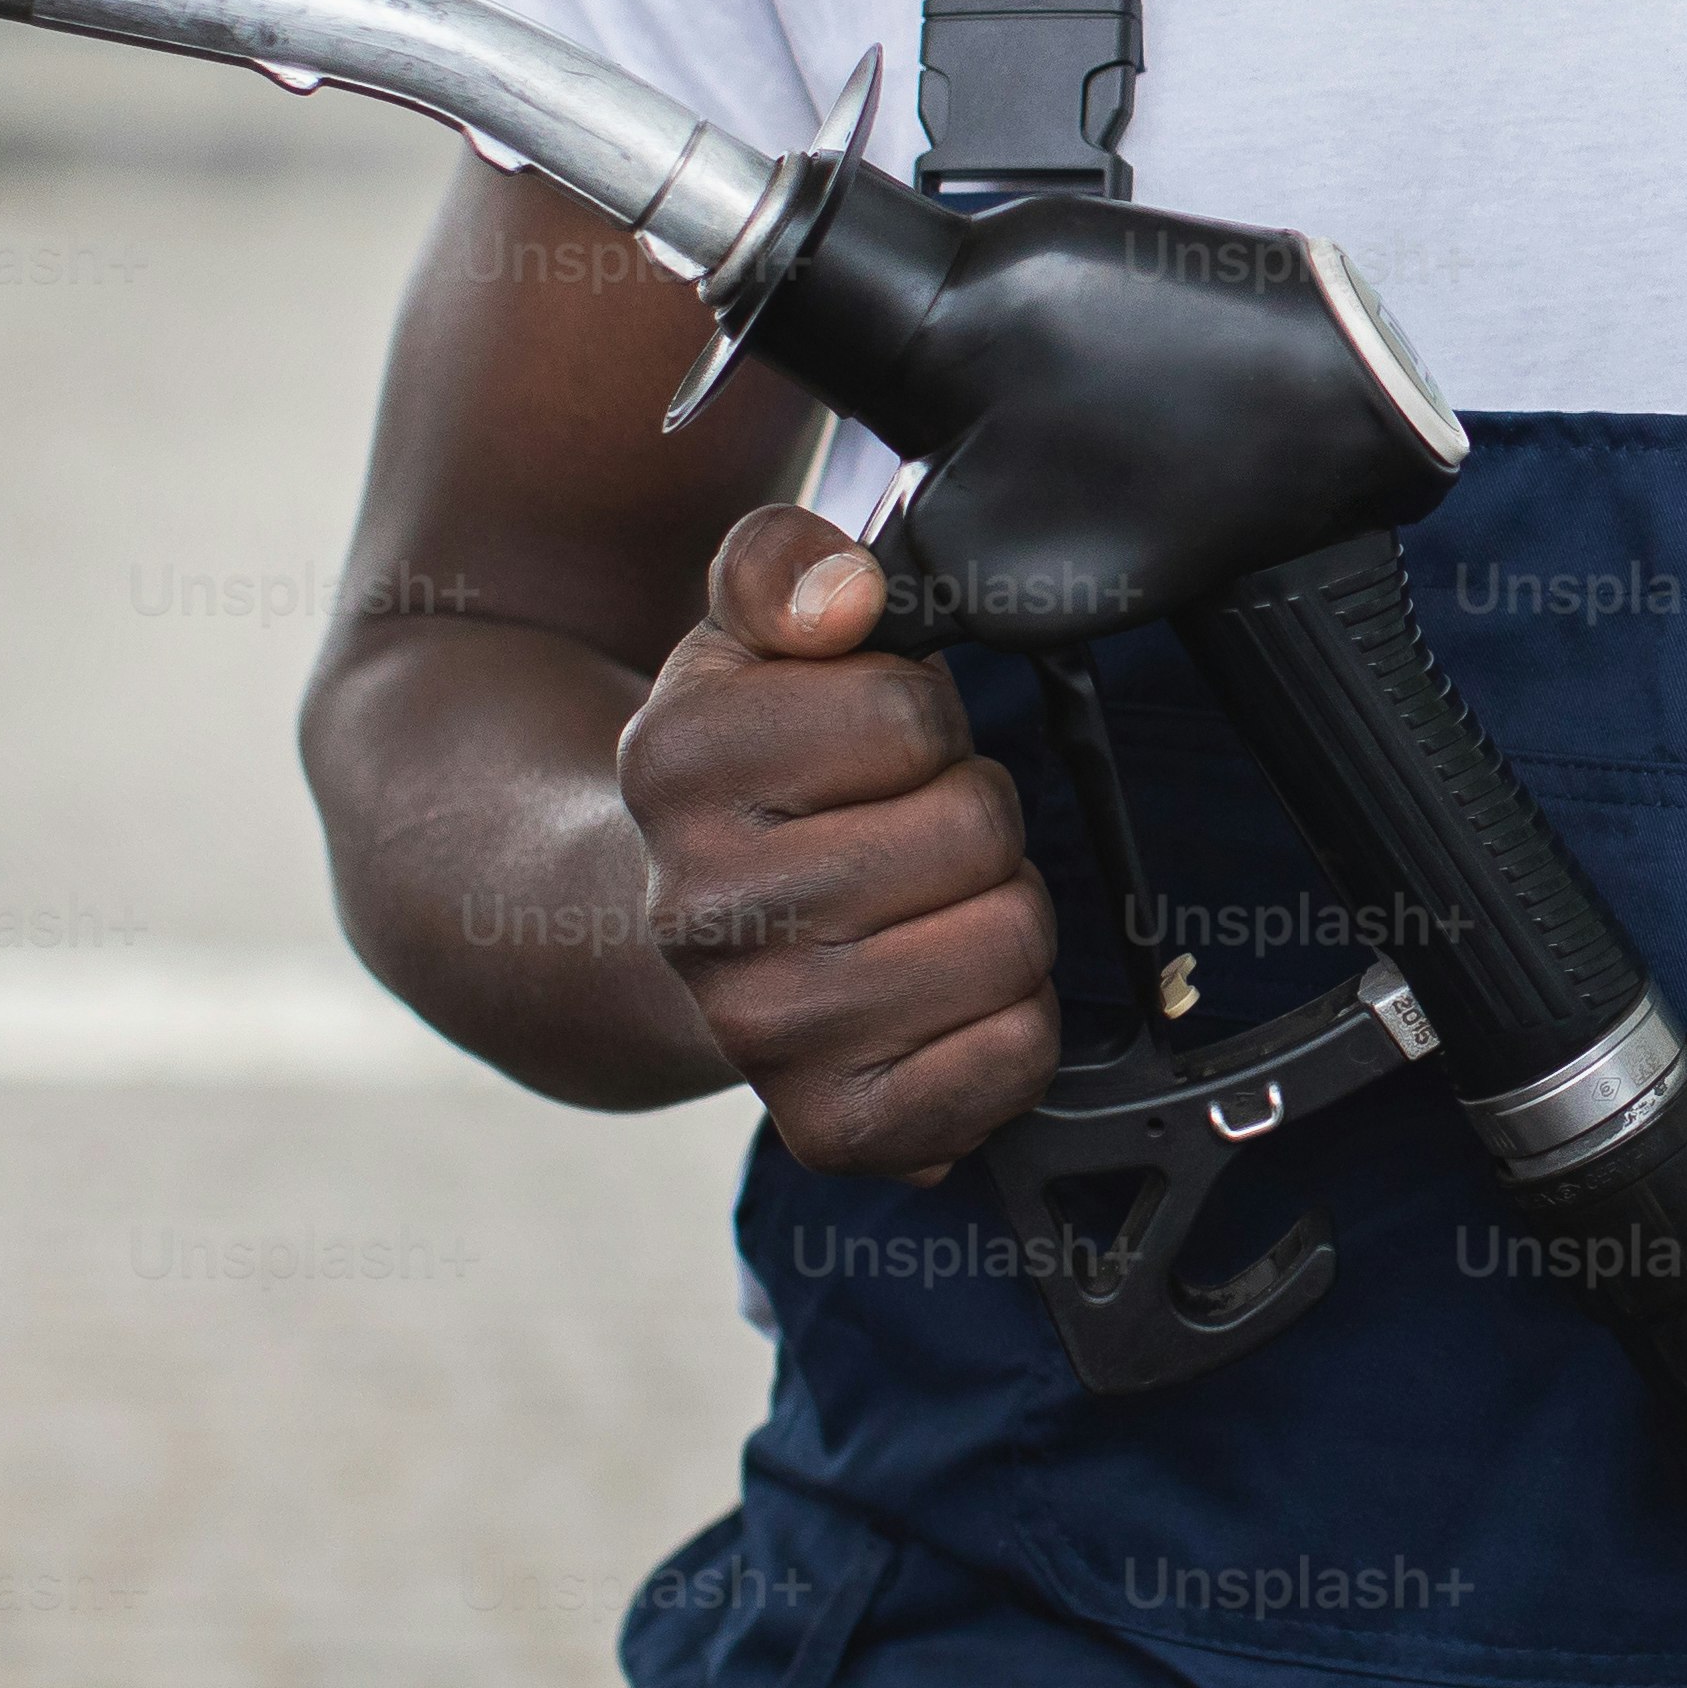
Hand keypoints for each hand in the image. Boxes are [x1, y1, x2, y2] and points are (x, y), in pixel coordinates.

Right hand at [612, 505, 1060, 1174]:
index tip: (873, 746)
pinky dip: (1012, 1021)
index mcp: (676, 764)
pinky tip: (942, 994)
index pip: (909, 713)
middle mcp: (703, 911)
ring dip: (999, 910)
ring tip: (924, 905)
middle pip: (976, 829)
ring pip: (1011, 938)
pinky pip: (1014, 1056)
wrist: (672, 931)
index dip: (922, 717)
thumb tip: (842, 593)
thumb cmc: (750, 772)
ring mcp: (763, 1031)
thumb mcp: (745, 633)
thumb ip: (784, 561)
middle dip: (971, 812)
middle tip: (906, 829)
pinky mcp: (831, 1125)